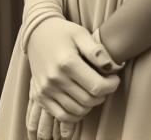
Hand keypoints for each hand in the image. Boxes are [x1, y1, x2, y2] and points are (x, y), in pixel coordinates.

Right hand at [26, 18, 120, 133]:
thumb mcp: (80, 33)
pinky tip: (81, 103)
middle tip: (104, 84)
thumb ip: (96, 50)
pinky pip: (62, 116)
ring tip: (92, 91)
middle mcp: (55, 78)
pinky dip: (76, 115)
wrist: (36, 33)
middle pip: (89, 100)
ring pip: (78, 110)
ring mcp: (46, 89)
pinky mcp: (40, 96)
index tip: (114, 78)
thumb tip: (112, 67)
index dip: (111, 85)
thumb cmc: (62, 32)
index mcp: (67, 62)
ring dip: (90, 105)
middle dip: (103, 94)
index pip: (97, 86)